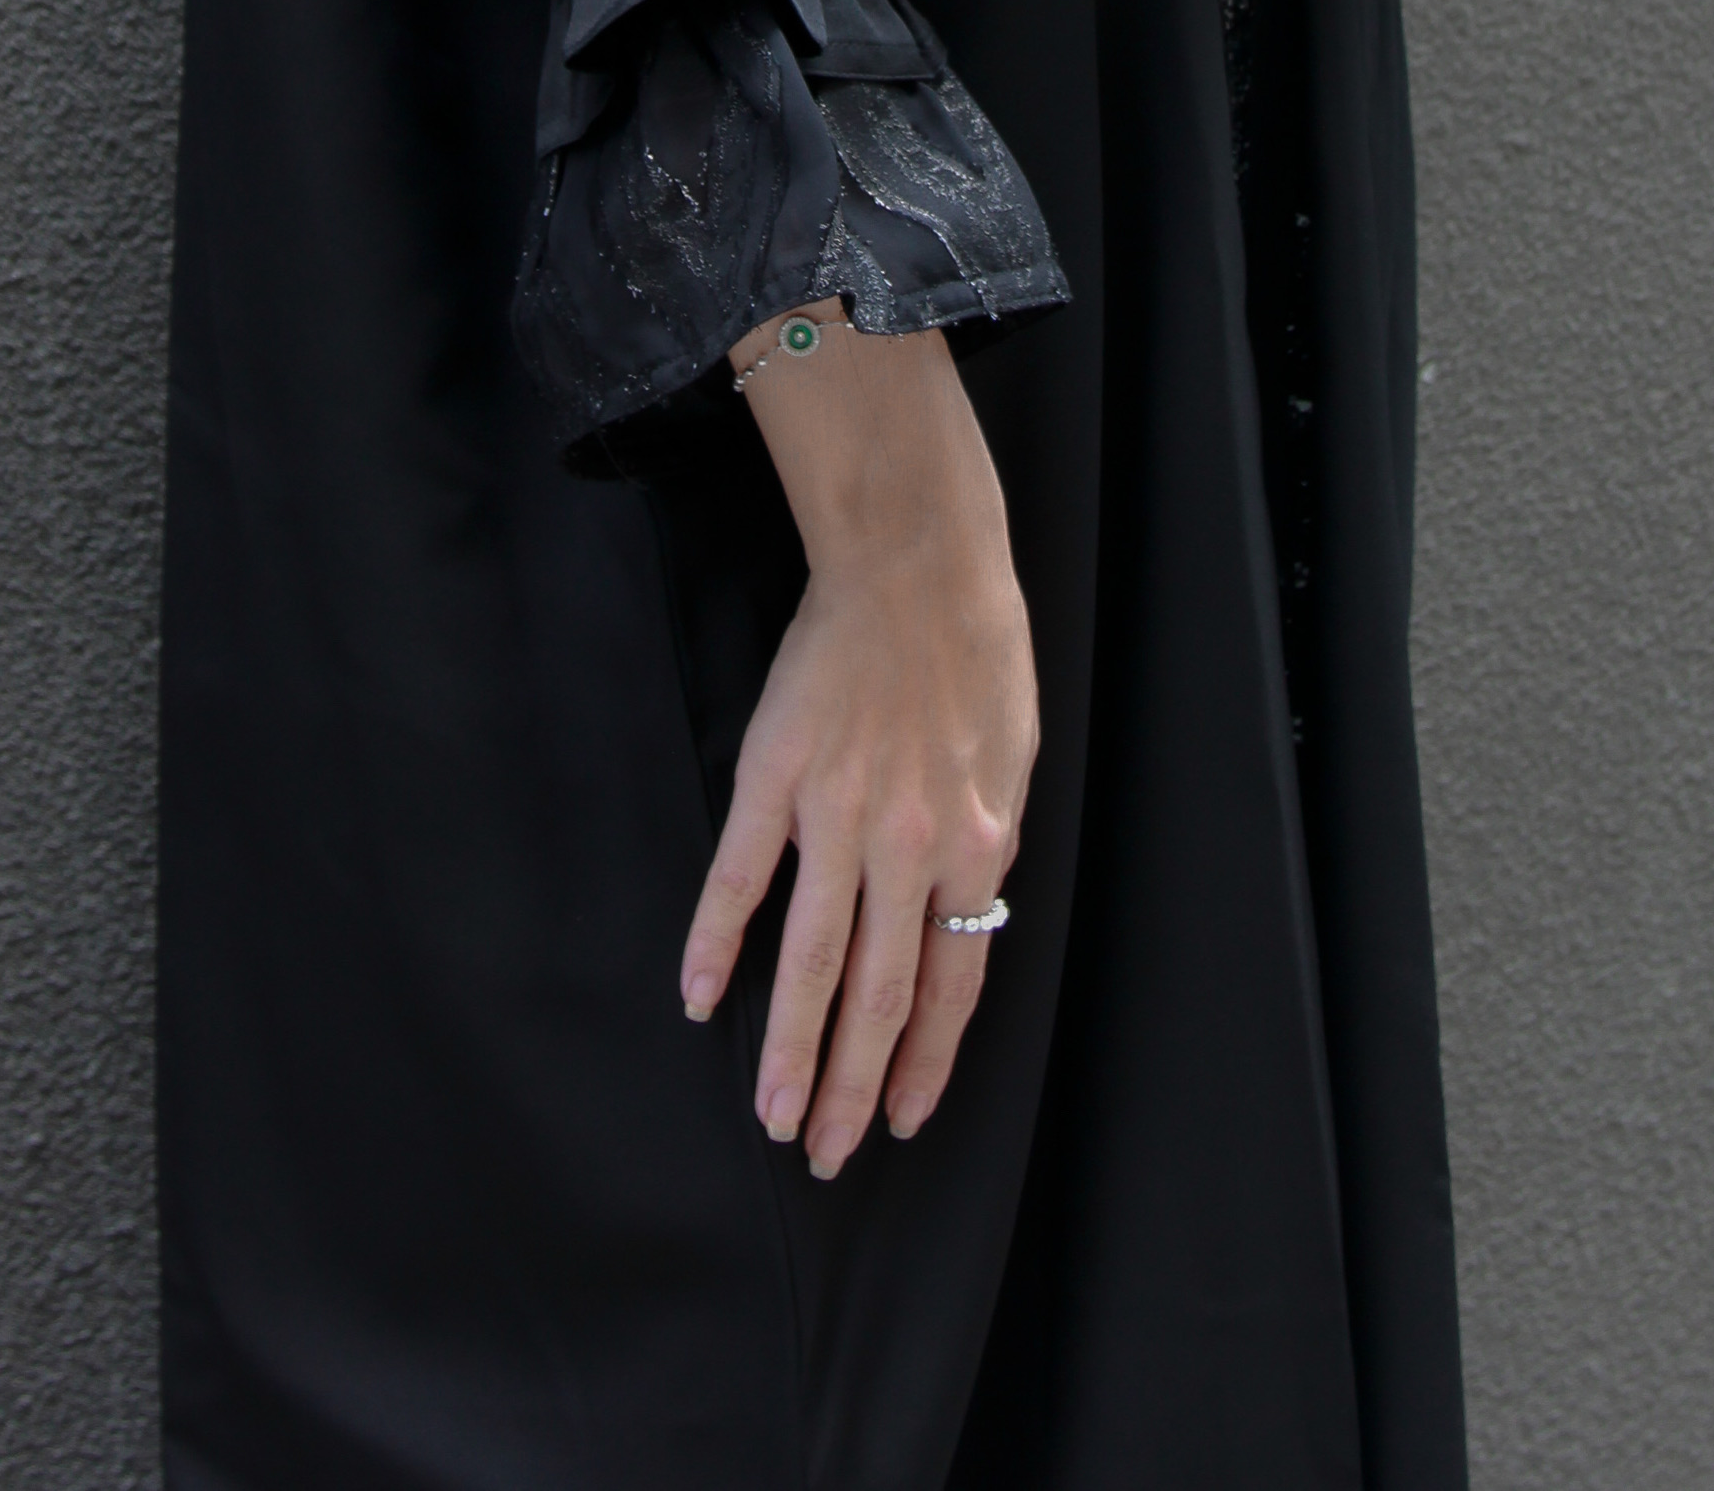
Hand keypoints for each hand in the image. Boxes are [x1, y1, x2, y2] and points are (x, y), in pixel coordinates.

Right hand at [680, 315, 1036, 1176]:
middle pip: (876, 994)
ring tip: (771, 1114)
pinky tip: (699, 996)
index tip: (901, 1122)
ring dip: (788, 1047)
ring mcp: (835, 813)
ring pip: (811, 958)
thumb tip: (965, 914)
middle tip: (824, 1154)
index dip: (924, 1061)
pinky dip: (717, 942)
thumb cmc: (978, 648)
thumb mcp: (1014, 756)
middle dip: (850, 1086)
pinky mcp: (773, 774)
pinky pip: (740, 877)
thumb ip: (988, 842)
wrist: (917, 559)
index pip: (949, 984)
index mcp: (977, 846)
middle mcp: (909, 847)